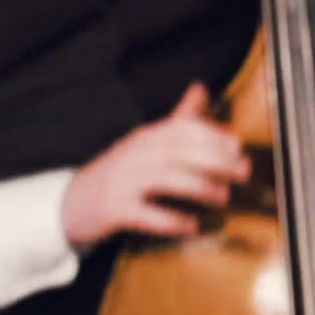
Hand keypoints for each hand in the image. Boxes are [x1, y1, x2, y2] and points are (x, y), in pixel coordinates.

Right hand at [59, 83, 252, 246]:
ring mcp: (124, 181)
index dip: (212, 134)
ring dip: (201, 187)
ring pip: (167, 179)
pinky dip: (172, 220)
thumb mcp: (146, 142)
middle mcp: (136, 154)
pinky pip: (147, 214)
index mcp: (147, 137)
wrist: (70, 202)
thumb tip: (202, 88)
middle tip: (243, 171)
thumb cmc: (120, 172)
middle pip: (180, 151)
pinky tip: (192, 226)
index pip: (182, 129)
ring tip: (224, 197)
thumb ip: (178, 120)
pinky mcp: (115, 209)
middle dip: (216, 159)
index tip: (238, 145)